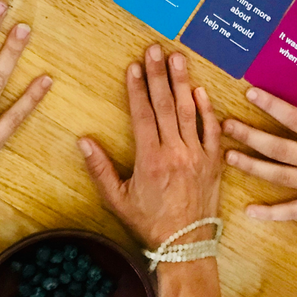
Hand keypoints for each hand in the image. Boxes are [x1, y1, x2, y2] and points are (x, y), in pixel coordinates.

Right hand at [79, 45, 220, 247]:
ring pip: (189, 111)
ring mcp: (197, 155)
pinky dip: (207, 109)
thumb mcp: (117, 199)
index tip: (133, 66)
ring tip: (178, 58)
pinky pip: (212, 130)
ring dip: (182, 82)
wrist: (186, 246)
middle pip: (165, 105)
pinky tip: (201, 90)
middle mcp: (175, 152)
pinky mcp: (214, 162)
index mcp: (150, 159)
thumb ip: (100, 169)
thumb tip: (82, 141)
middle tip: (154, 50)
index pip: (142, 113)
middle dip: (158, 74)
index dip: (137, 88)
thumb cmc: (149, 223)